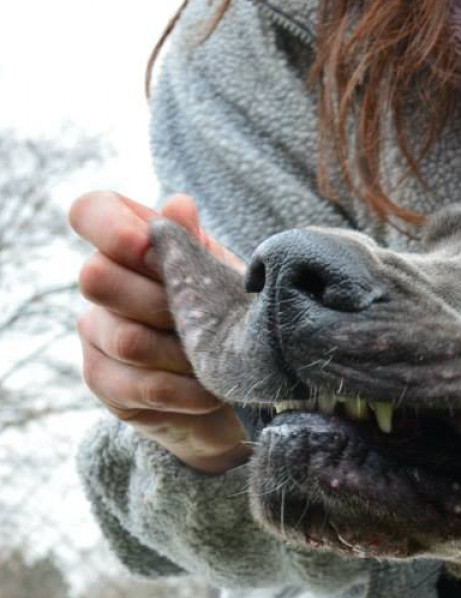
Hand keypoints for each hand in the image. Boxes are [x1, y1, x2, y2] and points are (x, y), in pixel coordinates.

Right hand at [70, 191, 249, 473]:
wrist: (233, 381)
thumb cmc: (227, 311)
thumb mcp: (222, 275)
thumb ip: (196, 245)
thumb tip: (178, 205)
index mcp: (129, 241)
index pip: (90, 211)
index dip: (111, 226)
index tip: (148, 244)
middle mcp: (101, 280)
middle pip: (97, 278)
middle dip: (163, 300)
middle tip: (207, 317)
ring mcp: (96, 332)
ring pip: (127, 339)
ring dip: (185, 353)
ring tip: (221, 361)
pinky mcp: (103, 380)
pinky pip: (140, 386)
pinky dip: (186, 390)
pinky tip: (211, 391)